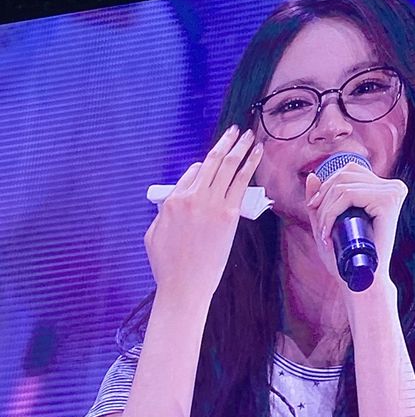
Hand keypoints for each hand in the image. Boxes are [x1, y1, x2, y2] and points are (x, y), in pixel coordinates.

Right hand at [144, 125, 262, 308]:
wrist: (184, 286)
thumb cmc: (168, 265)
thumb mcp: (154, 233)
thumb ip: (166, 209)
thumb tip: (179, 194)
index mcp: (172, 200)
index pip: (192, 173)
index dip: (205, 167)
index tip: (216, 162)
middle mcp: (191, 197)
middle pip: (211, 162)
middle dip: (226, 142)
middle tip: (236, 130)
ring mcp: (210, 205)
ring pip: (227, 167)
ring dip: (240, 147)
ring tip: (249, 135)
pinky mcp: (228, 215)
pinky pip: (240, 182)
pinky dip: (250, 164)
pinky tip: (257, 153)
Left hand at [304, 162, 407, 289]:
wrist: (365, 280)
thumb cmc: (348, 255)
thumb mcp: (330, 222)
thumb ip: (321, 199)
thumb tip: (311, 176)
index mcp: (386, 188)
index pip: (350, 170)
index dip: (326, 186)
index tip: (314, 209)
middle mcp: (394, 186)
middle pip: (344, 175)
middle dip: (322, 199)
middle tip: (319, 227)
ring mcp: (393, 192)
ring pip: (343, 187)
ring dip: (325, 210)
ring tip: (323, 233)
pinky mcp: (388, 201)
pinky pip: (348, 195)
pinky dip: (331, 213)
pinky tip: (328, 232)